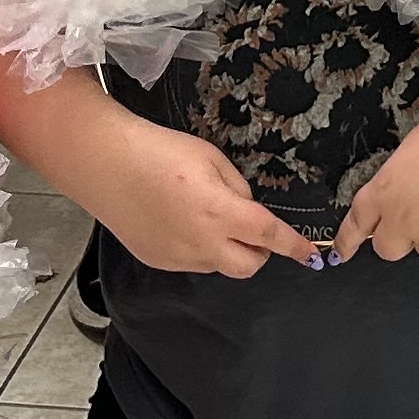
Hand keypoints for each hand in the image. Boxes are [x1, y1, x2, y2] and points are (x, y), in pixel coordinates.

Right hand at [91, 119, 322, 277]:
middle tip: (250, 226)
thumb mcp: (212, 159)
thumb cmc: (159, 152)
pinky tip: (178, 220)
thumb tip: (248, 210)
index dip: (295, 246)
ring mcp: (178, 258)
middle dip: (259, 251)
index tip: (312, 255)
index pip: (270, 237)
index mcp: (220, 213)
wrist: (106, 164)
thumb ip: (238, 190)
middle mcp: (202, 244)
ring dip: (226, 248)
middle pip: (249, 266)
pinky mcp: (158, 261)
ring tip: (203, 213)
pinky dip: (198, 248)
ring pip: (219, 265)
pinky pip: (192, 262)